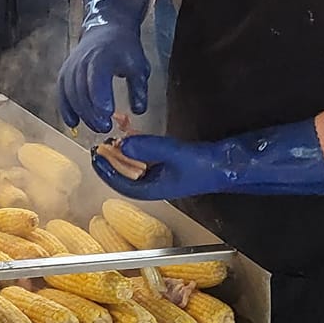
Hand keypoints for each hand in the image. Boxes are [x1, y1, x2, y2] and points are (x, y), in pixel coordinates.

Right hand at [58, 0, 151, 132]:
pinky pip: (62, 92)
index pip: (97, 79)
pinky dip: (65, 108)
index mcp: (101, 57)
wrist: (106, 28)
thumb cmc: (124, 49)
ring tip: (95, 127)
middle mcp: (82, 61)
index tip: (108, 114)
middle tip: (104, 127)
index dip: (100, 98)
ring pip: (70, 93)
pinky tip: (73, 123)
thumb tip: (138, 110)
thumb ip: (139, 88)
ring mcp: (71, 66)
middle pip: (81, 90)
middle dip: (91, 112)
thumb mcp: (138, 66)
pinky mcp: (65, 72)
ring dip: (81, 113)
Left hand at [90, 121, 323, 200]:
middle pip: (124, 174)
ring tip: (113, 135)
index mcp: (153, 189)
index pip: (121, 183)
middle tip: (100, 142)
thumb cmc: (204, 165)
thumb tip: (123, 144)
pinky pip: (144, 158)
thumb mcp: (175, 154)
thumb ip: (149, 148)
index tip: (95, 154)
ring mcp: (160, 176)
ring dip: (123, 152)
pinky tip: (130, 133)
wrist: (227, 165)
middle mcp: (153, 184)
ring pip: (133, 166)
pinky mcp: (166, 166)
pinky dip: (136, 147)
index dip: (106, 170)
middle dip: (112, 159)